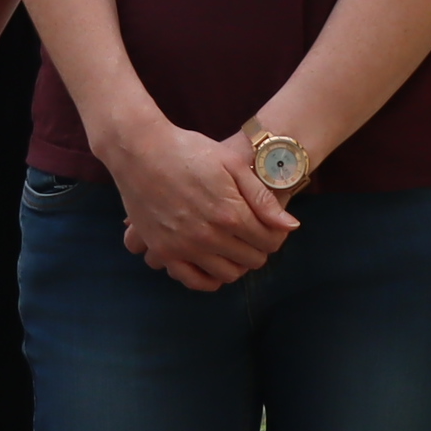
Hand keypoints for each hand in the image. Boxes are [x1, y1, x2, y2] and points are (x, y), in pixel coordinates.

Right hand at [104, 121, 296, 293]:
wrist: (140, 150)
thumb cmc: (188, 150)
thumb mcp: (232, 164)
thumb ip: (262, 198)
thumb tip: (290, 226)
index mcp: (230, 213)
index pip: (269, 242)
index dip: (275, 236)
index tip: (268, 227)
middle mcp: (209, 236)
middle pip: (251, 260)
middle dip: (258, 249)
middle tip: (251, 235)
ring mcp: (184, 246)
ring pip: (226, 274)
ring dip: (236, 263)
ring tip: (232, 246)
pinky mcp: (163, 250)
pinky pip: (192, 280)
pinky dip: (208, 278)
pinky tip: (212, 263)